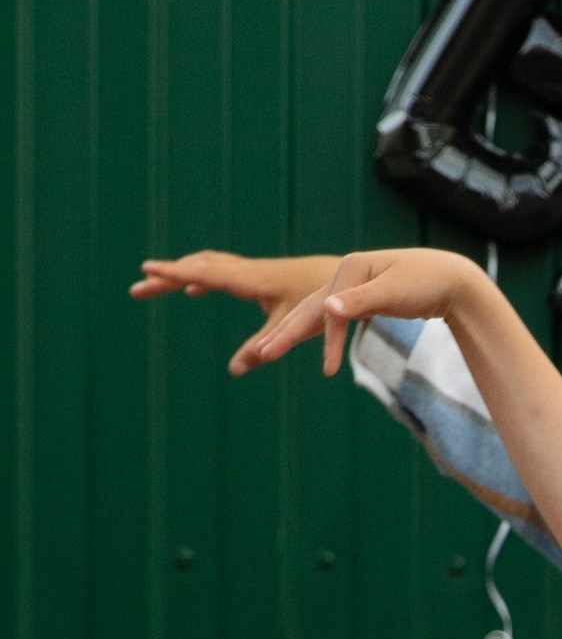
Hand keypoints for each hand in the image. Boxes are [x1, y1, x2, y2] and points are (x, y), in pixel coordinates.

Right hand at [132, 250, 342, 374]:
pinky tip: (194, 290)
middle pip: (198, 268)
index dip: (174, 272)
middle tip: (136, 288)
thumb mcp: (291, 328)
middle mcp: (249, 270)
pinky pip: (223, 273)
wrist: (348, 281)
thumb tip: (234, 370)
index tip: (146, 269)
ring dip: (182, 275)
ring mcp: (253, 271)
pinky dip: (203, 278)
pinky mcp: (261, 277)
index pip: (204, 272)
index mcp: (252, 278)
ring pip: (209, 267)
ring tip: (155, 284)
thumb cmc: (323, 304)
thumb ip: (261, 347)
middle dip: (167, 277)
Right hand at [249, 248, 497, 378]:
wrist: (452, 280)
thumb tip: (328, 309)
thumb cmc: (428, 283)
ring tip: (268, 351)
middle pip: (310, 307)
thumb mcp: (395, 292)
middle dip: (287, 333)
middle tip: (262, 354)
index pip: (330, 310)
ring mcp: (350, 286)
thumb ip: (361, 301)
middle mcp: (345, 274)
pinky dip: (315, 331)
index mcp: (350, 267)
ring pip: (316, 313)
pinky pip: (329, 318)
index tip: (328, 371)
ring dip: (294, 332)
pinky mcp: (358, 300)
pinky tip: (299, 339)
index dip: (328, 341)